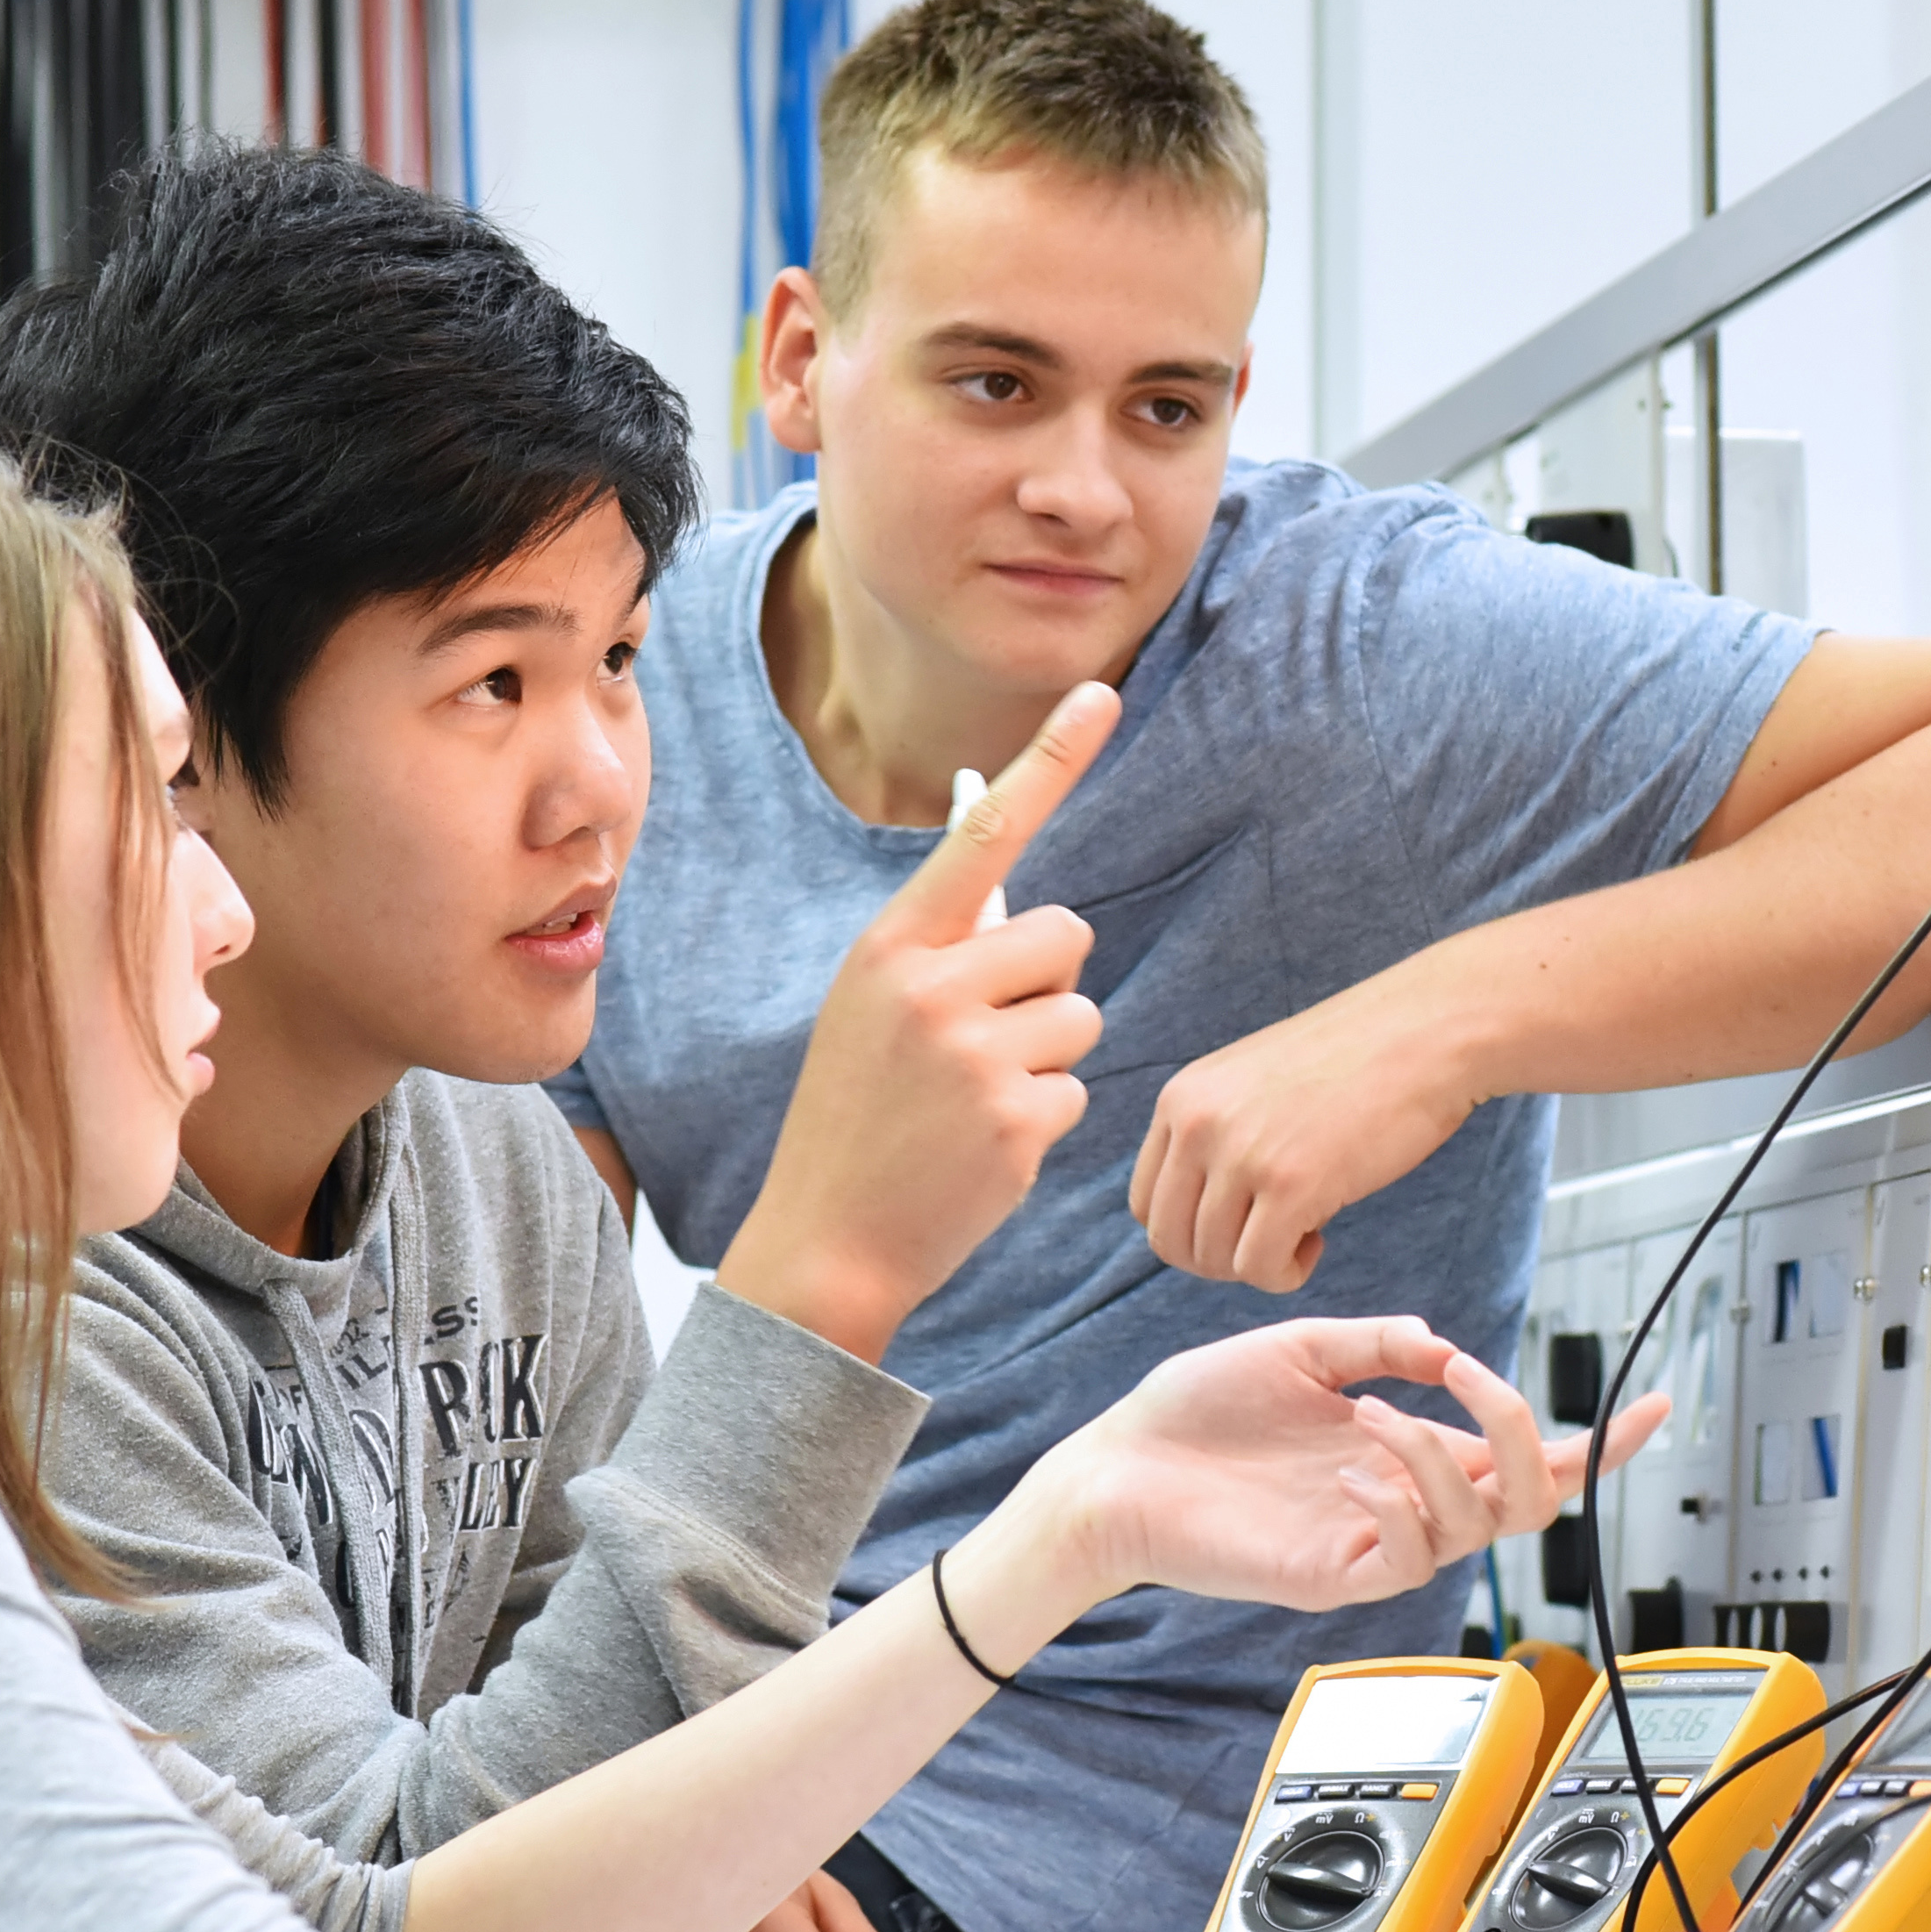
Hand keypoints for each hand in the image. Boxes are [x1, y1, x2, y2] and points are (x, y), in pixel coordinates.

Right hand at [720, 685, 1120, 1361]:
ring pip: (1080, 1014)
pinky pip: (1078, 1089)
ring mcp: (976, 1054)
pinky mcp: (1016, 1119)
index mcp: (891, 946)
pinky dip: (1043, 1119)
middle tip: (983, 1041)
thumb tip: (1016, 885)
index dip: (1052, 758)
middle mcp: (933, 987)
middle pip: (1067, 935)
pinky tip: (984, 1148)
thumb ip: (937, 949)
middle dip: (1046, 983)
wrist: (827, 1241)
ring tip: (974, 1100)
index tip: (1104, 690)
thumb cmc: (856, 1114)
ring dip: (1047, 1056)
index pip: (985, 832)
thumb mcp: (869, 1010)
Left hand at [994, 1316, 1664, 1620]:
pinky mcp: (1331, 1575)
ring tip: (1377, 1413)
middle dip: (1530, 1435)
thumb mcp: (1298, 1350)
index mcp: (1407, 1449)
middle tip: (1478, 1381)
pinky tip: (1359, 1462)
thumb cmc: (1194, 1416)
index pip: (1526, 1453)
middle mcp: (1404, 1500)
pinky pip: (1407, 1557)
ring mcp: (1372, 1541)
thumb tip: (1443, 1343)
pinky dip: (1402, 1501)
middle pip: (1530, 1500)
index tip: (1655, 1404)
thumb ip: (1376, 1344)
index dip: (1600, 1439)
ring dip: (1444, 1454)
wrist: (1114, 1467)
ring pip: (1476, 1525)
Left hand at [1128, 971, 1476, 1292]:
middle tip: (1275, 1237)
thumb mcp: (1253, 1084)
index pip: (1145, 1203)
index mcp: (1181, 1099)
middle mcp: (1196, 1125)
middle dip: (1220, 1260)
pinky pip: (1259, 1269)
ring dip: (1259, 1264)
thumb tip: (1199, 1216)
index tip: (1245, 1220)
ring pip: (1213, 1261)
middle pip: (1169, 1241)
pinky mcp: (1289, 1184)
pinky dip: (1286, 1273)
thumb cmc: (1356, 1062)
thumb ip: (1215, 1136)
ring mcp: (1239, 1154)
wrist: (1427, 1031)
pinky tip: (1320, 1237)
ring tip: (1306, 1228)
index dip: (1193, 1231)